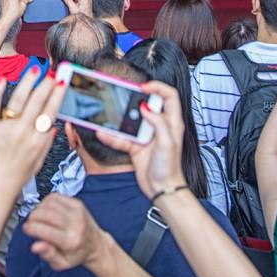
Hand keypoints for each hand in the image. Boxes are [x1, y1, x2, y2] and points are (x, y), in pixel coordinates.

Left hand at [0, 68, 66, 195]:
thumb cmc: (15, 178)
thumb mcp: (38, 162)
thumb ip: (46, 143)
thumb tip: (53, 126)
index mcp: (38, 142)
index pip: (51, 111)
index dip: (57, 94)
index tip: (61, 82)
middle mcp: (24, 134)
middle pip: (37, 102)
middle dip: (46, 84)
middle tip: (51, 72)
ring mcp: (6, 131)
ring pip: (19, 100)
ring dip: (27, 82)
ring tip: (34, 69)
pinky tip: (1, 80)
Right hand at [24, 194, 113, 270]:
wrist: (95, 244)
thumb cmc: (77, 254)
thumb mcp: (61, 263)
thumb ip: (47, 255)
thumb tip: (35, 246)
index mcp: (70, 242)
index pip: (44, 230)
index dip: (30, 227)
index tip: (26, 229)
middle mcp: (75, 225)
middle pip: (45, 214)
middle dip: (32, 217)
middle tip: (31, 223)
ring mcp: (77, 212)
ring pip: (49, 203)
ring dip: (38, 209)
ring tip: (39, 218)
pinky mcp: (77, 203)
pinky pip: (55, 196)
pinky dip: (46, 202)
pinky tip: (47, 210)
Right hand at [95, 81, 185, 199]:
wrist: (161, 190)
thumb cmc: (170, 169)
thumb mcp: (167, 143)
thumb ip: (158, 123)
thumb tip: (146, 107)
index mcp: (172, 122)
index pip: (169, 96)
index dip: (157, 87)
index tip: (143, 87)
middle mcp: (159, 126)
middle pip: (147, 104)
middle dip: (135, 98)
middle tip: (123, 94)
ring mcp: (146, 135)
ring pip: (131, 120)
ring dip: (120, 117)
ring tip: (110, 112)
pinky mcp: (135, 145)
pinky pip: (121, 137)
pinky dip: (111, 135)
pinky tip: (103, 133)